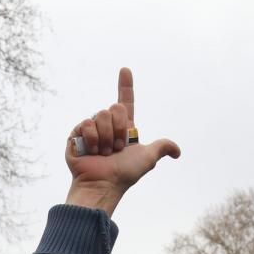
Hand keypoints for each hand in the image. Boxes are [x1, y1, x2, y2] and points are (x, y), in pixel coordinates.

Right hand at [64, 67, 179, 215]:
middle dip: (118, 129)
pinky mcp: (76, 135)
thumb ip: (162, 147)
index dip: (125, 85)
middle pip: (114, 108)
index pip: (125, 101)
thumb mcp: (148, 158)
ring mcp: (90, 130)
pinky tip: (91, 151)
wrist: (104, 183)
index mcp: (122, 128)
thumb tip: (177, 152)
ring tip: (103, 153)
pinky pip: (86, 123)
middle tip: (116, 148)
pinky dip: (92, 138)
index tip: (125, 69)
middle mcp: (107, 126)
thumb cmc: (124, 174)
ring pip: (100, 114)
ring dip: (106, 137)